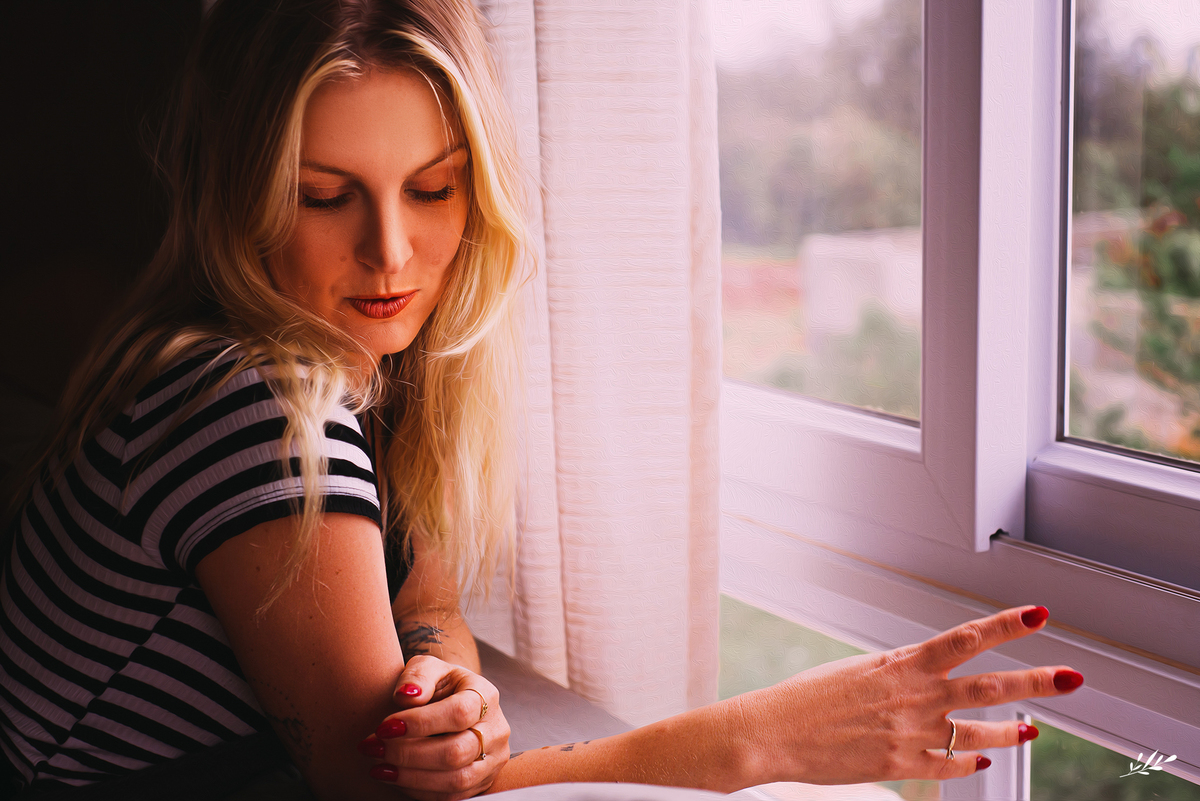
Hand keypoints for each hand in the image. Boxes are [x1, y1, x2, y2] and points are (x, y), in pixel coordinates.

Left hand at [358, 655, 509, 800]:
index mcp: (485, 695)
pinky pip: (452, 797)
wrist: (454, 704)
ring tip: (378, 768)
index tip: (384, 727)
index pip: (459, 713)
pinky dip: (419, 791)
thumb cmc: (438, 686)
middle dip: (408, 754)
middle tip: (375, 749)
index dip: (420, 724)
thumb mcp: (428, 668)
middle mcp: (496, 730)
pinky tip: (395, 778)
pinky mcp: (482, 782)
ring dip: (410, 777)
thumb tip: (406, 697)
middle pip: (456, 752)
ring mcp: (492, 760)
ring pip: (455, 780)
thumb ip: (417, 676)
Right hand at [745, 605, 1080, 784]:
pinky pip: (950, 764)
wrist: (774, 732)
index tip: (1038, 615)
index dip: (1006, 625)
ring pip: (980, 730)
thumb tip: (923, 676)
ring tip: (1032, 728)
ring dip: (1012, 729)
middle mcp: (913, 697)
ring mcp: (911, 733)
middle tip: (1071, 676)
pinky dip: (970, 760)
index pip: (965, 638)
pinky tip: (982, 758)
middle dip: (1036, 680)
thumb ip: (897, 674)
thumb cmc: (806, 698)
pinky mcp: (901, 765)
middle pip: (989, 685)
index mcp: (900, 664)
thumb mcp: (856, 671)